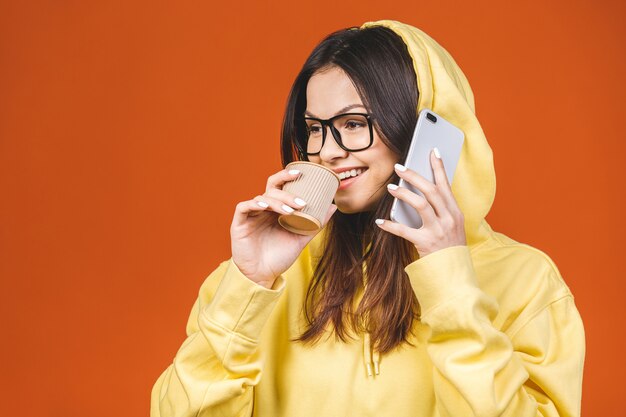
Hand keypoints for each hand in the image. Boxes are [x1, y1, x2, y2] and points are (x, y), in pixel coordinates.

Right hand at [230, 168, 336, 287]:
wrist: (263, 276)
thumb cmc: (280, 257)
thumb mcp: (301, 238)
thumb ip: (315, 223)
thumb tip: (333, 206)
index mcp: (276, 209)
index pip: (280, 186)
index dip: (287, 176)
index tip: (301, 173)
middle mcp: (263, 208)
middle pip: (272, 189)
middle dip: (287, 192)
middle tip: (301, 203)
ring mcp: (251, 215)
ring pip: (261, 197)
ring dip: (276, 202)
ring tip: (290, 212)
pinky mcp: (239, 223)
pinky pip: (243, 207)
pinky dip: (254, 204)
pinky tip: (264, 207)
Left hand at [375, 148, 465, 257]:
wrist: (454, 272)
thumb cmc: (449, 246)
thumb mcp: (451, 225)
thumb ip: (440, 209)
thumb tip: (422, 190)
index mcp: (455, 212)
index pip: (446, 185)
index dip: (439, 167)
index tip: (432, 152)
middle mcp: (448, 219)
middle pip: (431, 191)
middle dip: (414, 176)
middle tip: (399, 167)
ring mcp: (438, 231)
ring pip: (421, 205)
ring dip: (404, 194)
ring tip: (390, 188)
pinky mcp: (425, 243)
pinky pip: (404, 231)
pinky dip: (390, 226)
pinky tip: (380, 221)